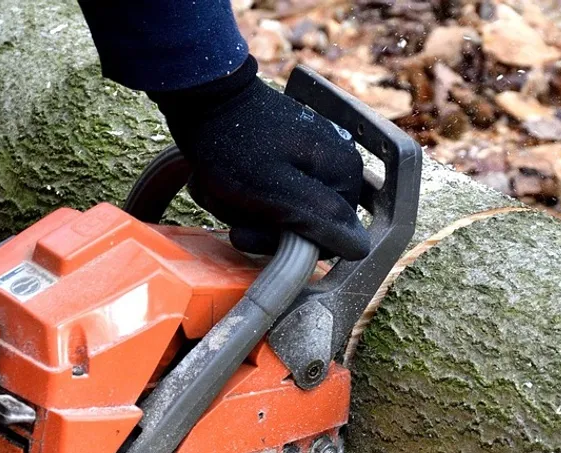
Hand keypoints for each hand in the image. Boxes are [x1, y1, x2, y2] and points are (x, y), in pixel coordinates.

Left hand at [151, 56, 369, 259]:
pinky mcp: (283, 154)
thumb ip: (323, 219)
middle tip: (227, 206)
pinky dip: (238, 194)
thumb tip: (361, 248)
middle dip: (258, 223)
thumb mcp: (278, 191)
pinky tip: (218, 181)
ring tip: (217, 188)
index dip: (289, 243)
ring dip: (242, 209)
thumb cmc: (234, 147)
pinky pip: (266, 192)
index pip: (329, 237)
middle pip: (302, 225)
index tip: (248, 232)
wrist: (199, 96)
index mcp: (343, 173)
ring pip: (279, 212)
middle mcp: (334, 164)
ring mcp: (309, 157)